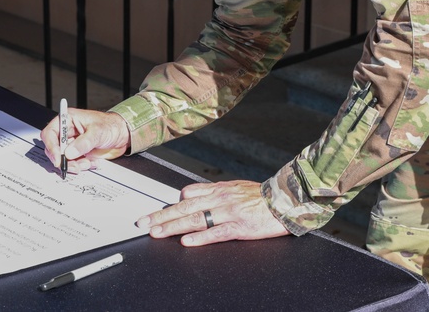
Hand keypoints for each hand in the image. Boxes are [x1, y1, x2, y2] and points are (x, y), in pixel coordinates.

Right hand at [40, 108, 129, 174]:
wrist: (123, 135)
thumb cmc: (111, 125)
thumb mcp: (98, 131)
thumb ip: (84, 142)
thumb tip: (69, 152)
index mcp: (68, 120)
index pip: (50, 133)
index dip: (52, 146)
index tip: (58, 158)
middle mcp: (68, 132)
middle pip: (54, 148)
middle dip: (63, 159)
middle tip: (73, 165)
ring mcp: (73, 144)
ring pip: (63, 159)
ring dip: (73, 164)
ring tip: (86, 164)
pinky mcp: (78, 154)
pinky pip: (73, 164)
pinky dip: (81, 166)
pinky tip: (91, 163)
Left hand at [136, 180, 289, 246]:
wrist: (284, 201)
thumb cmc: (261, 197)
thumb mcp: (234, 187)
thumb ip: (213, 192)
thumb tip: (190, 196)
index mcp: (218, 189)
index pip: (187, 194)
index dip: (169, 204)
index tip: (153, 212)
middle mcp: (220, 199)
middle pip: (185, 208)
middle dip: (161, 216)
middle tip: (143, 223)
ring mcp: (229, 213)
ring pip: (195, 219)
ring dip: (173, 226)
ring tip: (156, 232)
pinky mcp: (239, 226)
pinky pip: (216, 232)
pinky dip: (200, 237)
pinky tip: (186, 241)